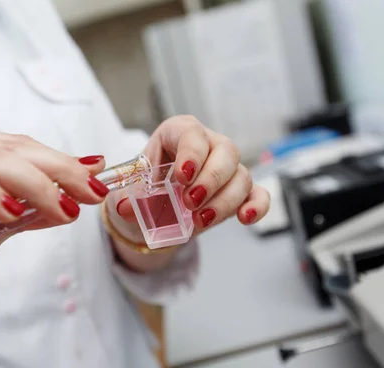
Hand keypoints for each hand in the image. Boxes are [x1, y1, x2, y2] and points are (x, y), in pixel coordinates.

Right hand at [0, 131, 108, 324]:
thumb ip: (28, 210)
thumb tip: (74, 200)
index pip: (19, 147)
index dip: (61, 161)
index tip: (97, 177)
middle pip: (9, 149)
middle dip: (57, 169)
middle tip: (91, 191)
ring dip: (32, 183)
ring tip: (63, 205)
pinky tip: (13, 211)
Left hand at [106, 116, 269, 242]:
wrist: (157, 206)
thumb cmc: (147, 187)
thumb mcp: (131, 190)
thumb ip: (126, 197)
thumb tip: (125, 207)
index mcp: (179, 133)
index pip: (192, 134)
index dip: (191, 153)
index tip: (182, 177)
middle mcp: (209, 145)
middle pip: (225, 151)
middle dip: (210, 179)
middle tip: (190, 202)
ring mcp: (228, 168)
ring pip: (241, 176)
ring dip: (224, 200)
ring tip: (201, 219)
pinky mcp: (240, 191)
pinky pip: (258, 193)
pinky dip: (256, 206)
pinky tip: (245, 218)